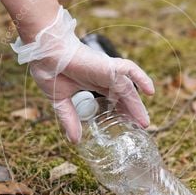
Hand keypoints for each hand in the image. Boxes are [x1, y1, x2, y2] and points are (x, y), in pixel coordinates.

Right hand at [12, 7, 154, 142]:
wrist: (45, 54)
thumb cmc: (50, 69)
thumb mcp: (60, 100)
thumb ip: (69, 118)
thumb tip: (74, 140)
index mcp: (93, 82)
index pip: (113, 98)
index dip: (121, 110)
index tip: (126, 124)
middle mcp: (103, 77)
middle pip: (124, 96)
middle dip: (132, 111)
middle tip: (140, 127)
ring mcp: (107, 71)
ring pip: (128, 89)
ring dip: (137, 105)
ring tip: (144, 122)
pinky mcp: (108, 66)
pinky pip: (130, 70)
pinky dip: (141, 78)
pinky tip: (150, 91)